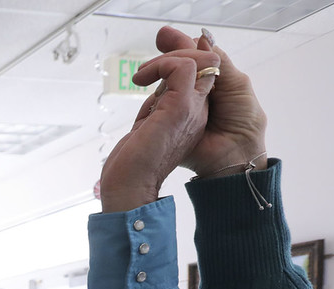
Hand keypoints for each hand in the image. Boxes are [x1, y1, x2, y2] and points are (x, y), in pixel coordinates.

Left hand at [97, 36, 222, 211]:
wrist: (129, 188)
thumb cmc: (133, 165)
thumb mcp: (148, 126)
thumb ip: (157, 106)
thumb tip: (155, 87)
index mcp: (192, 116)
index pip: (201, 76)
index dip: (180, 64)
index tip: (150, 74)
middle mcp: (198, 111)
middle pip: (204, 63)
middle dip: (173, 55)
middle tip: (144, 72)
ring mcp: (192, 108)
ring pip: (197, 60)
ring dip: (165, 58)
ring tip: (141, 76)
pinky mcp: (180, 107)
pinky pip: (183, 66)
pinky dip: (161, 63)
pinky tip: (140, 79)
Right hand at [155, 25, 267, 177]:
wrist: (235, 155)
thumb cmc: (243, 122)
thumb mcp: (237, 84)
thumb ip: (219, 61)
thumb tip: (202, 37)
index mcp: (212, 81)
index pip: (193, 56)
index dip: (178, 45)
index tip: (163, 36)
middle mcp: (194, 91)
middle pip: (175, 67)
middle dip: (163, 57)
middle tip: (153, 49)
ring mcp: (179, 107)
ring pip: (164, 84)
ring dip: (157, 76)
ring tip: (147, 74)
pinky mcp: (169, 124)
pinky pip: (157, 106)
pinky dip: (153, 98)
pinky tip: (151, 92)